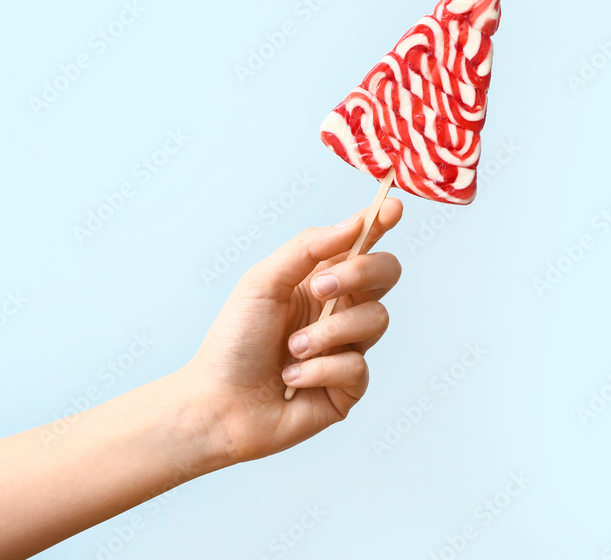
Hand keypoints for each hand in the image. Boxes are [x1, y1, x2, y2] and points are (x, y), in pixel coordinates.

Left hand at [183, 199, 402, 463]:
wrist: (218, 403)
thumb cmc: (234, 342)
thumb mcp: (263, 282)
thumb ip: (307, 249)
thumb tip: (352, 224)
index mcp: (320, 280)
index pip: (361, 244)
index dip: (380, 223)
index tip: (392, 207)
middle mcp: (340, 310)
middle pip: (386, 274)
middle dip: (360, 273)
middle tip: (320, 287)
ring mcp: (348, 348)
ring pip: (375, 320)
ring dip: (327, 333)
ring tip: (291, 349)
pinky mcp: (349, 388)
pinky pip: (357, 367)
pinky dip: (319, 369)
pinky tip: (292, 378)